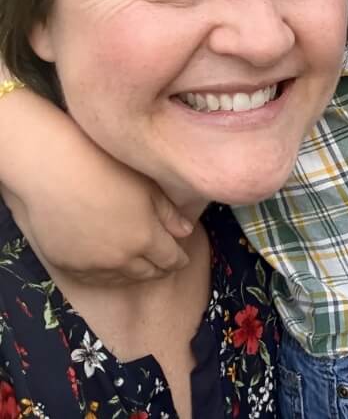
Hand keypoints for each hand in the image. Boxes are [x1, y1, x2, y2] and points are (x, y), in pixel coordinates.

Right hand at [0, 87, 192, 284]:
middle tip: (165, 265)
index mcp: (146, 238)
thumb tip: (186, 232)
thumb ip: (169, 213)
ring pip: (121, 280)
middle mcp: (121, 259)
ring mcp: (93, 265)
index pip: (170, 259)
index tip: (182, 257)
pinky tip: (112, 270)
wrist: (56, 174)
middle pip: (148, 273)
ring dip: (135, 275)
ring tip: (142, 268)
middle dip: (160, 269)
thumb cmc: (108, 171)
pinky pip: (93, 279)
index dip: (179, 259)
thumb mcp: (148, 187)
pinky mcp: (68, 266)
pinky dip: (108, 276)